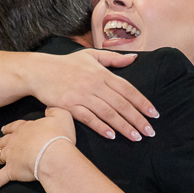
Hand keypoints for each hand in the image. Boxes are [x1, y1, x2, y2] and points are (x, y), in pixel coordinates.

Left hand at [0, 107, 77, 192]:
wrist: (54, 154)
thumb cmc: (59, 135)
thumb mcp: (61, 116)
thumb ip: (54, 111)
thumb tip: (48, 109)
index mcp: (25, 129)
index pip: (14, 127)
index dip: (9, 128)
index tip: (3, 129)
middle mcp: (14, 142)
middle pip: (1, 141)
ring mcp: (11, 157)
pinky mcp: (11, 172)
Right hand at [26, 49, 157, 141]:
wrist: (39, 71)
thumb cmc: (66, 64)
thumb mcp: (91, 55)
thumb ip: (113, 58)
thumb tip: (134, 58)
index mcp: (102, 73)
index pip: (128, 89)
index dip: (142, 102)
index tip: (154, 114)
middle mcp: (95, 84)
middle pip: (121, 104)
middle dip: (138, 119)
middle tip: (150, 131)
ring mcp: (82, 95)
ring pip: (108, 113)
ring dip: (123, 126)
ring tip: (136, 137)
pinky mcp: (69, 106)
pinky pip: (88, 118)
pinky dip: (101, 127)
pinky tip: (112, 135)